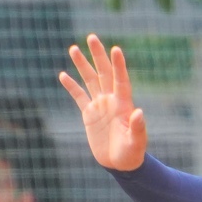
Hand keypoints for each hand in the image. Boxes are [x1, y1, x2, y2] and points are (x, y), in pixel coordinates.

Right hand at [60, 35, 148, 172]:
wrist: (120, 164)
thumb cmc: (132, 153)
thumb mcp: (137, 142)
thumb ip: (138, 127)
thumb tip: (139, 112)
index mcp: (124, 104)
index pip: (121, 79)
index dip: (118, 65)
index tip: (115, 49)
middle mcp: (111, 100)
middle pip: (104, 72)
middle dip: (98, 55)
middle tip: (91, 37)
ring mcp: (100, 105)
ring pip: (90, 80)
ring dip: (82, 65)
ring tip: (73, 48)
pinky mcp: (89, 114)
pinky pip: (78, 97)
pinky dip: (71, 86)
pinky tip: (63, 75)